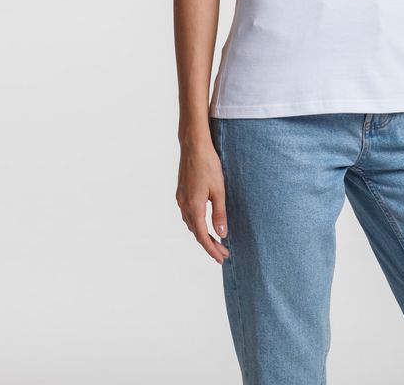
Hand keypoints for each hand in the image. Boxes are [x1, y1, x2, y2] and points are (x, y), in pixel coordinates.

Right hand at [175, 140, 230, 263]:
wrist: (194, 145)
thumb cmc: (208, 164)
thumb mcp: (219, 190)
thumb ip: (219, 213)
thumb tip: (221, 234)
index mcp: (193, 206)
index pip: (202, 236)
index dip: (212, 249)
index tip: (221, 258)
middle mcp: (184, 205)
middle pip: (196, 232)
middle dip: (209, 244)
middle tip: (223, 253)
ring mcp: (181, 198)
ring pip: (191, 223)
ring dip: (202, 234)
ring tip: (215, 241)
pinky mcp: (181, 192)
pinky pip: (188, 214)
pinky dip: (197, 223)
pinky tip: (204, 222)